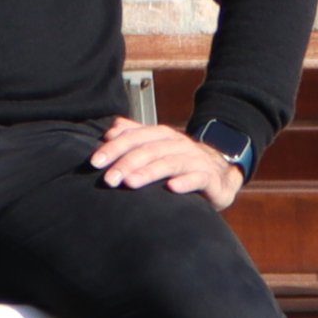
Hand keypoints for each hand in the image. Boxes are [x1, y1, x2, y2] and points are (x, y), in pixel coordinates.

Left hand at [93, 117, 245, 208]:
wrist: (221, 173)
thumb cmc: (182, 162)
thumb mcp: (158, 147)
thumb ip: (136, 136)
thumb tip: (112, 129)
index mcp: (163, 136)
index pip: (136, 137)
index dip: (115, 148)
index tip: (95, 162)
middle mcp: (179, 144)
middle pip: (150, 150)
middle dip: (127, 163)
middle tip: (109, 179)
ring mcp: (196, 160)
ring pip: (170, 163)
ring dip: (149, 172)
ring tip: (131, 183)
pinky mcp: (210, 178)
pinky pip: (198, 178)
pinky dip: (185, 182)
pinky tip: (171, 188)